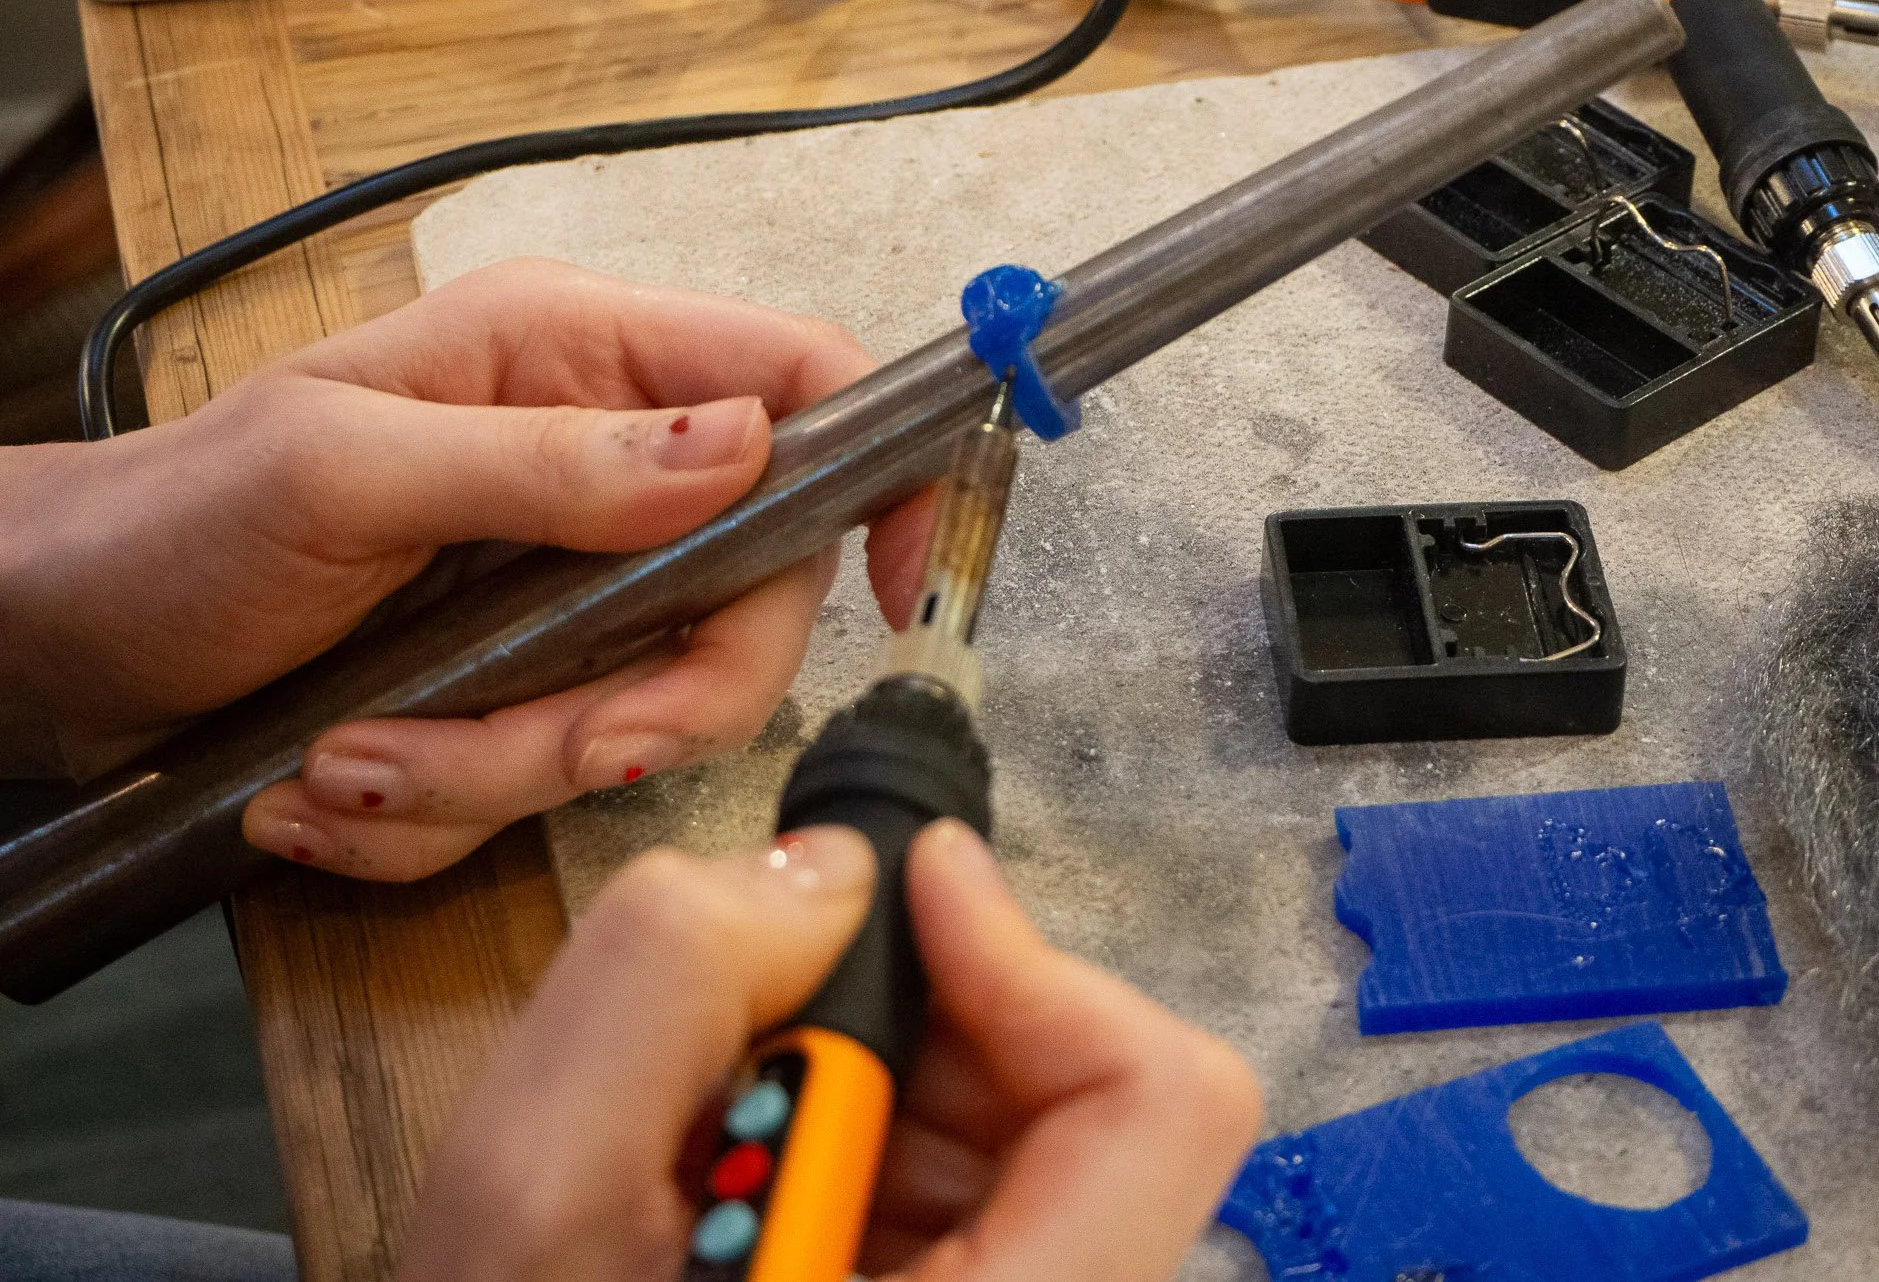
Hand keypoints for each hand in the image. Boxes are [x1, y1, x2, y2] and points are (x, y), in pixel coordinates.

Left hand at [0, 260, 927, 878]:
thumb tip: (744, 445)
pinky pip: (555, 775)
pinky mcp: (520, 685)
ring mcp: (565, 587)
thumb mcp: (346, 471)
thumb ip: (551, 461)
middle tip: (548, 748)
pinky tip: (340, 783)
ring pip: (652, 708)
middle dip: (648, 701)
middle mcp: (598, 468)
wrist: (59, 641)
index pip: (800, 382)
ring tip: (356, 764)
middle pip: (752, 596)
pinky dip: (453, 809)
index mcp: (577, 359)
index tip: (896, 590)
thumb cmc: (174, 520)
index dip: (880, 474)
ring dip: (508, 769)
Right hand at [398, 820, 1261, 1281]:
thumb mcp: (534, 1190)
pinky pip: (986, 1174)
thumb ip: (670, 979)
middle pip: (1099, 1091)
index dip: (1035, 957)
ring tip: (749, 1097)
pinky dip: (881, 1118)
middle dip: (940, 1005)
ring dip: (901, 1061)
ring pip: (1040, 1124)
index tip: (909, 890)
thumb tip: (834, 874)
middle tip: (787, 1002)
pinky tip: (768, 1150)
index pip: (1158, 1102)